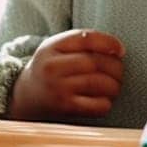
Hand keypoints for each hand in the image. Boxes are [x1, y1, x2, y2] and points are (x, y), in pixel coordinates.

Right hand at [8, 29, 124, 120]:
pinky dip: (107, 102)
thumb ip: (83, 41)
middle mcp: (52, 67)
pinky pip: (97, 105)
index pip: (87, 38)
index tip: (120, 50)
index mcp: (52, 46)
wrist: (25, 96)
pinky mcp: (65, 108)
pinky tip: (104, 99)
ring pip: (99, 83)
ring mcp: (58, 89)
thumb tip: (118, 49)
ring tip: (115, 85)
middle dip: (115, 67)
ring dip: (115, 85)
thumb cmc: (50, 68)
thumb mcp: (57, 47)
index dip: (109, 42)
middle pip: (95, 62)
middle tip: (119, 71)